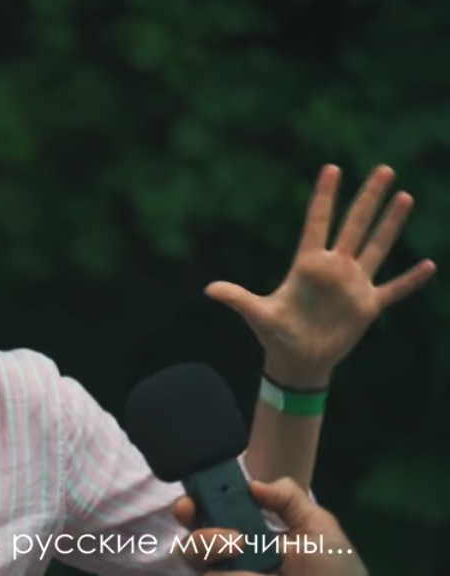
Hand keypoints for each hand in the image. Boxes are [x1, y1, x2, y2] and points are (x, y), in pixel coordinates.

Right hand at [173, 477, 367, 575]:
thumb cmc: (334, 571)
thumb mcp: (319, 527)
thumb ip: (287, 497)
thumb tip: (251, 483)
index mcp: (253, 530)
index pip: (215, 507)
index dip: (199, 494)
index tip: (196, 486)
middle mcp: (232, 552)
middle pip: (192, 525)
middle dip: (186, 512)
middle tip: (191, 509)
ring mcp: (226, 574)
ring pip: (191, 552)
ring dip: (207, 541)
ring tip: (238, 547)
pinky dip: (225, 573)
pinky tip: (249, 574)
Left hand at [205, 164, 435, 389]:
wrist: (296, 361)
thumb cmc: (274, 335)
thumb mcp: (256, 314)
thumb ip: (237, 299)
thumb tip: (208, 290)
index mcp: (307, 265)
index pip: (317, 222)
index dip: (324, 196)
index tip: (332, 168)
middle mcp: (334, 268)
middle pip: (354, 225)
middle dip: (368, 198)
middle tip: (383, 168)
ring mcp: (353, 285)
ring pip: (376, 246)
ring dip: (391, 223)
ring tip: (404, 196)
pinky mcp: (367, 307)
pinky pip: (394, 290)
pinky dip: (410, 280)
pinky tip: (429, 266)